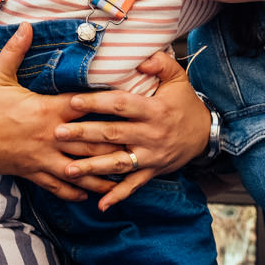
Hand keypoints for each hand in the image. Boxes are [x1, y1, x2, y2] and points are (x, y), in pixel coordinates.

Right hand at [0, 24, 119, 199]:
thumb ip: (16, 50)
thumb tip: (27, 25)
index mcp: (47, 110)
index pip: (85, 107)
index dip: (109, 105)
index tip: (131, 105)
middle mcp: (50, 137)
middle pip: (92, 143)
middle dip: (117, 145)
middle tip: (142, 146)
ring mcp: (42, 158)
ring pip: (80, 171)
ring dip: (103, 175)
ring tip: (124, 176)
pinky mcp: (31, 173)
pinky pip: (57, 187)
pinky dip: (75, 192)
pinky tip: (89, 195)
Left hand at [55, 50, 210, 209]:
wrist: (206, 133)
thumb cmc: (184, 102)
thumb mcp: (178, 78)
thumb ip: (160, 63)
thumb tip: (140, 60)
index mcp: (154, 110)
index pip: (121, 105)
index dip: (97, 103)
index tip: (73, 101)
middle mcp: (151, 134)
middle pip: (113, 134)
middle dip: (84, 135)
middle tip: (58, 133)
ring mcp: (151, 156)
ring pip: (118, 163)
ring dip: (93, 168)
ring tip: (68, 170)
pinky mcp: (152, 171)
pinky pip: (133, 186)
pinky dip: (117, 196)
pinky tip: (99, 204)